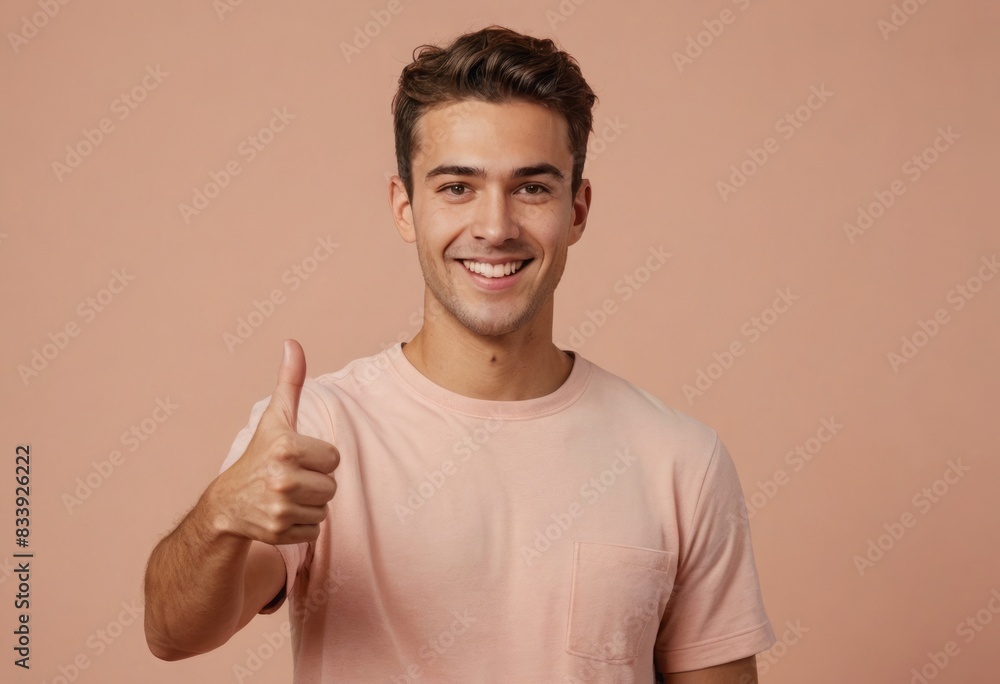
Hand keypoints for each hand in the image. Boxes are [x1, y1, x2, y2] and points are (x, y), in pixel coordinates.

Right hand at [207, 339, 339, 544]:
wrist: (225, 504)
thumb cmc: (258, 455)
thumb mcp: (275, 419)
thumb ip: (289, 382)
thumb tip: (293, 343)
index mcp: (287, 447)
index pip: (334, 458)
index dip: (318, 458)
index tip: (296, 458)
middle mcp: (283, 478)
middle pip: (332, 485)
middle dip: (315, 483)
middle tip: (289, 479)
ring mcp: (280, 508)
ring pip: (325, 508)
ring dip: (310, 504)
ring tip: (285, 495)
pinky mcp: (279, 532)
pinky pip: (315, 530)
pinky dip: (302, 525)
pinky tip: (281, 514)